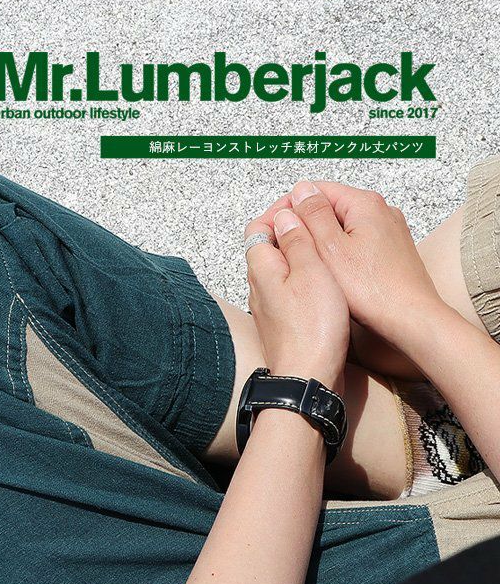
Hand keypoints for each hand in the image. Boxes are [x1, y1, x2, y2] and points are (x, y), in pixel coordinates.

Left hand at [245, 208, 348, 392]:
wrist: (308, 377)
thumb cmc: (313, 326)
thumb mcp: (311, 271)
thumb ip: (297, 240)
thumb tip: (286, 214)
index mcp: (261, 267)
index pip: (259, 226)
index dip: (280, 211)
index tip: (306, 206)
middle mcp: (258, 285)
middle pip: (267, 246)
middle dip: (291, 231)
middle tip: (320, 224)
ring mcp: (268, 306)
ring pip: (279, 269)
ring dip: (299, 255)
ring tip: (326, 250)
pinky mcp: (281, 322)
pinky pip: (288, 291)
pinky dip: (303, 279)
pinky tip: (324, 283)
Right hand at [284, 181, 444, 350]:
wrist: (411, 320)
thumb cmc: (374, 291)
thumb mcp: (330, 248)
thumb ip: (313, 214)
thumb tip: (301, 190)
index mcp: (365, 204)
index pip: (316, 190)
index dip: (288, 207)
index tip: (272, 226)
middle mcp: (381, 212)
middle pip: (330, 207)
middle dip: (304, 224)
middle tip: (284, 247)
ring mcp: (389, 232)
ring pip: (343, 227)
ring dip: (321, 239)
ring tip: (307, 261)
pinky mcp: (391, 252)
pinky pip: (357, 243)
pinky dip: (340, 252)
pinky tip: (332, 272)